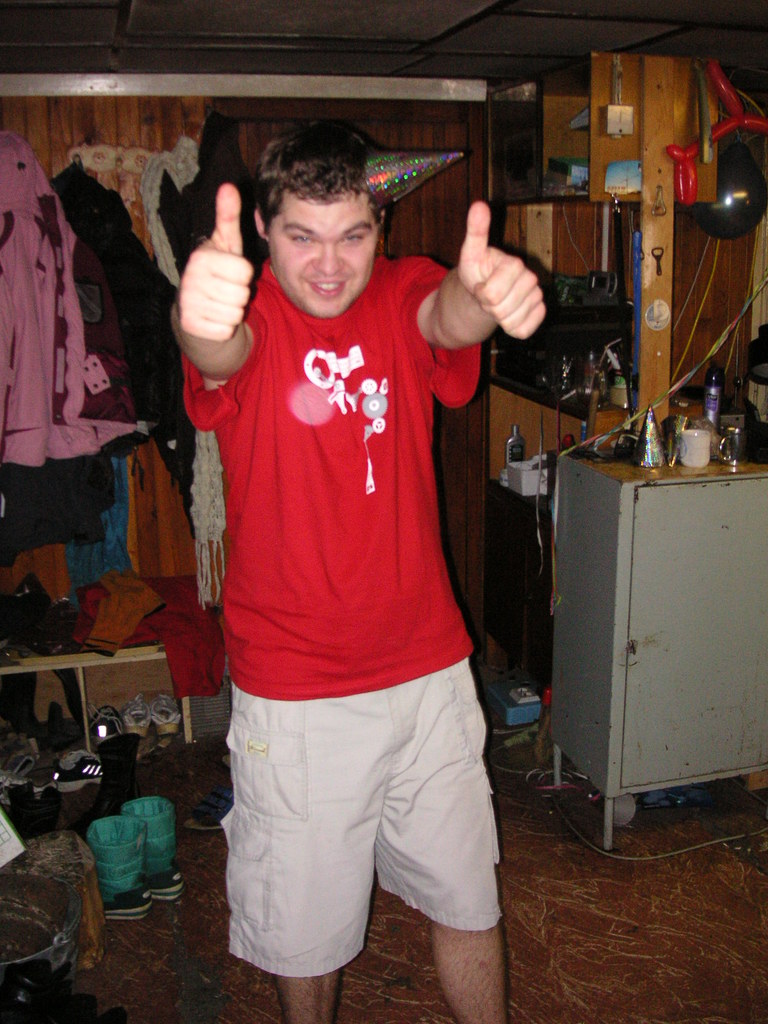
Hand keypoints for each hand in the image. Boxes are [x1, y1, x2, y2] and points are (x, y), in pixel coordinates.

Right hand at [177, 183, 253, 341]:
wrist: (193, 309)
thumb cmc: (216, 272)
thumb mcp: (225, 244)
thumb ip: (228, 217)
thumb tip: (229, 186)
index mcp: (201, 256)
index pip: (245, 271)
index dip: (244, 274)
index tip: (230, 272)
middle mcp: (190, 278)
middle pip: (242, 293)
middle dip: (239, 294)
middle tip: (225, 290)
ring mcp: (188, 303)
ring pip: (235, 313)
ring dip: (233, 311)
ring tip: (219, 303)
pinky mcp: (190, 325)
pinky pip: (226, 330)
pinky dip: (224, 328)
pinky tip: (213, 318)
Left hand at [458, 201, 545, 338]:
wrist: (487, 292)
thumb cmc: (478, 272)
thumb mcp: (471, 253)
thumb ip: (476, 231)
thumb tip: (478, 205)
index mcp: (515, 264)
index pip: (491, 294)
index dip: (481, 293)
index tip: (480, 285)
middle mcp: (531, 279)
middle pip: (501, 309)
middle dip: (488, 307)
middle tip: (487, 296)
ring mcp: (537, 297)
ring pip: (511, 321)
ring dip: (498, 317)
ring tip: (496, 304)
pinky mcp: (539, 314)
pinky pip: (522, 331)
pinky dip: (511, 327)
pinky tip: (509, 314)